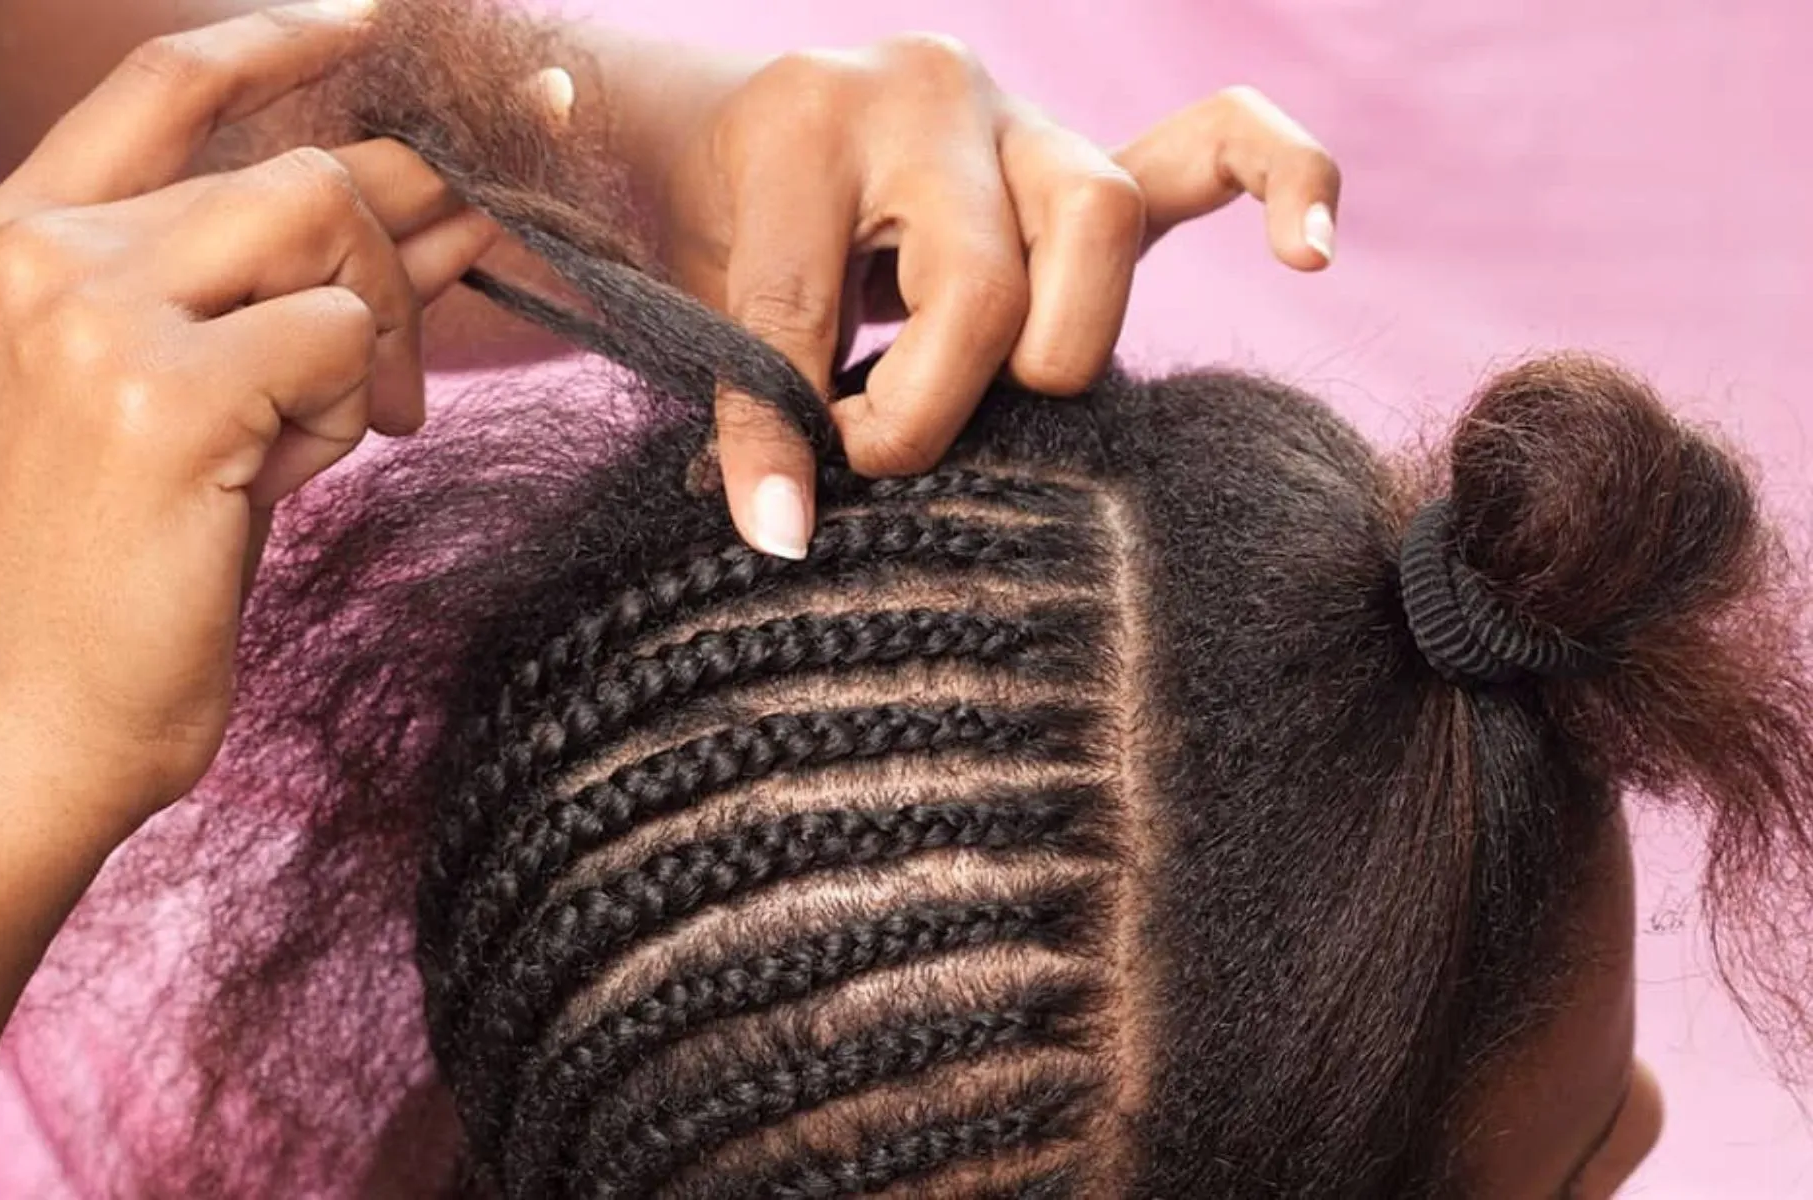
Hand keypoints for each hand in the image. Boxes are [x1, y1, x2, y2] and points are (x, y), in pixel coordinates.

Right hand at [0, 2, 495, 841]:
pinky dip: (354, 402)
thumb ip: (280, 292)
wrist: (30, 719)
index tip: (382, 25)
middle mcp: (40, 252)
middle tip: (445, 310)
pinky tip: (303, 467)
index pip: (165, 80)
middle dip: (403, 239)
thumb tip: (434, 208)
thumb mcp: (183, 396)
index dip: (284, 40)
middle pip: (295, 169)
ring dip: (377, 332)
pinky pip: (337, 338)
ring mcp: (90, 314)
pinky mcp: (162, 393)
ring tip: (350, 423)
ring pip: (328, 229)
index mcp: (19, 239)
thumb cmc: (112, 569)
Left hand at [646, 40, 1341, 558]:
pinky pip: (1216, 145)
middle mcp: (933, 96)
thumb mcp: (705, 303)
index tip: (782, 515)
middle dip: (938, 402)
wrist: (742, 134)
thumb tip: (787, 536)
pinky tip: (1307, 253)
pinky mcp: (1093, 160)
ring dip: (1056, 351)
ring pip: (1101, 226)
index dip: (793, 429)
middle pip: (984, 282)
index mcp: (809, 122)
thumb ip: (752, 398)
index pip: (813, 304)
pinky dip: (1282, 184)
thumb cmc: (723, 228)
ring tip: (1003, 397)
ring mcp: (1029, 121)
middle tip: (883, 444)